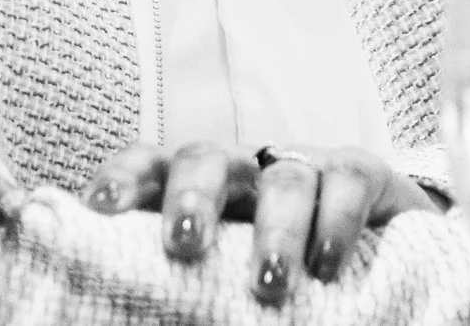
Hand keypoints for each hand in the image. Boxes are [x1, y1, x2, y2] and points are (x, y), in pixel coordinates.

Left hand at [81, 140, 436, 303]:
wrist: (368, 248)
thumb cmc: (262, 270)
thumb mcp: (216, 277)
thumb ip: (174, 291)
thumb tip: (113, 319)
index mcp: (195, 191)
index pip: (149, 166)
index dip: (123, 179)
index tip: (100, 209)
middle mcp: (243, 170)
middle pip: (206, 159)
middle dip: (193, 197)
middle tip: (185, 245)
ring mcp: (303, 165)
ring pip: (283, 178)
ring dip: (275, 229)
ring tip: (269, 285)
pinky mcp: (359, 171)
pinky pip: (346, 179)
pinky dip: (336, 221)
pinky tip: (327, 265)